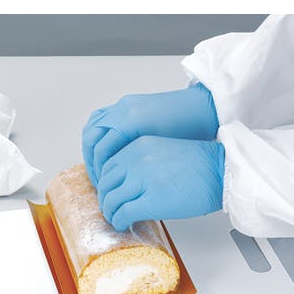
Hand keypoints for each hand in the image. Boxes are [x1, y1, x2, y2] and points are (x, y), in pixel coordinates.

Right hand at [82, 83, 218, 186]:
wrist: (203, 109)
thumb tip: (121, 185)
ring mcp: (124, 106)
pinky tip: (104, 149)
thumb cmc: (191, 131)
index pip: (101, 151)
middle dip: (91, 162)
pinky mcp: (127, 105)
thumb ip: (137, 167)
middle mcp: (124, 111)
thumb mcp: (163, 155)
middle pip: (91, 139)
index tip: (103, 188)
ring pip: (92, 127)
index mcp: (131, 123)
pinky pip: (101, 118)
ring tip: (99, 167)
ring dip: (91, 149)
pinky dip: (97, 135)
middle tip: (98, 181)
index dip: (98, 173)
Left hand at [97, 136, 224, 230]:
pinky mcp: (151, 201)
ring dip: (110, 212)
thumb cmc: (200, 163)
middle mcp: (135, 161)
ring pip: (111, 199)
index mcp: (137, 147)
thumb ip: (142, 162)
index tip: (109, 192)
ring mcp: (141, 181)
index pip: (108, 167)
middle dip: (105, 199)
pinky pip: (123, 213)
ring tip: (115, 218)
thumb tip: (128, 182)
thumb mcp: (163, 151)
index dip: (106, 183)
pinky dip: (119, 221)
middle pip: (106, 184)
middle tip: (109, 208)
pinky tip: (123, 224)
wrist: (221, 170)